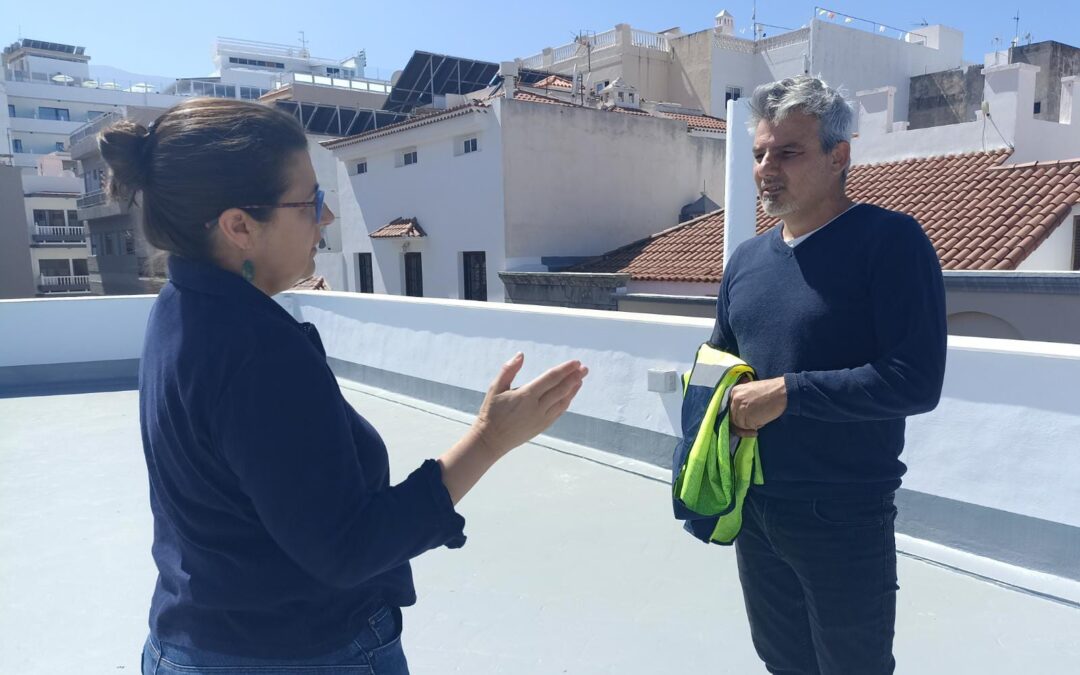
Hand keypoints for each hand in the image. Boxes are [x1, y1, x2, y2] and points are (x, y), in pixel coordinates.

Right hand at [471, 353, 588, 457]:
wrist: (491, 440)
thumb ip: (509, 370)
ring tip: (580, 379)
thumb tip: (521, 354)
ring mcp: (541, 418)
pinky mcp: (542, 426)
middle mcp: (537, 407)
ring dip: (573, 389)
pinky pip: (559, 412)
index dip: (565, 369)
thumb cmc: (491, 412)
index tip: (576, 362)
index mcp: (526, 395)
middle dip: (574, 377)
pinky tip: (570, 394)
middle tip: (584, 368)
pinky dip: (567, 401)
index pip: (551, 378)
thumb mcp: (495, 388)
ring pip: (563, 401)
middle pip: (561, 389)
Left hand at [729, 377, 786, 435]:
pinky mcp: (747, 417)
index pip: (729, 408)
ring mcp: (740, 408)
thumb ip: (742, 398)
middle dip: (742, 424)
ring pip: (739, 424)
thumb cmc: (770, 391)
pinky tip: (763, 421)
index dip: (736, 416)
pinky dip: (755, 427)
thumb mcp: (751, 389)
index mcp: (735, 391)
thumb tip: (738, 412)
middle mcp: (735, 399)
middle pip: (733, 418)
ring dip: (749, 426)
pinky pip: (748, 427)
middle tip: (753, 427)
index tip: (743, 421)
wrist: (782, 391)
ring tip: (761, 420)